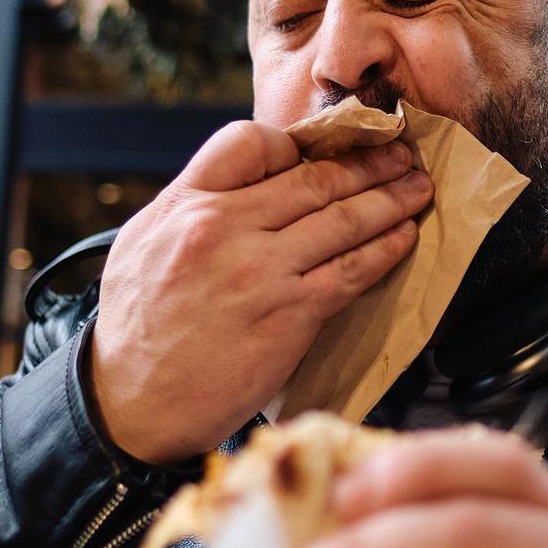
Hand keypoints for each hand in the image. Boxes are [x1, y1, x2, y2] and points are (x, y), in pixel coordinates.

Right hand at [88, 121, 431, 462]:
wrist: (130, 405)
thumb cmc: (137, 328)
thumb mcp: (142, 244)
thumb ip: (194, 207)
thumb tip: (250, 182)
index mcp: (185, 204)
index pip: (250, 142)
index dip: (292, 143)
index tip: (320, 153)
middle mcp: (224, 229)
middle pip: (313, 179)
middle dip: (367, 163)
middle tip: (400, 154)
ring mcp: (260, 272)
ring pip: (343, 220)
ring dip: (391, 199)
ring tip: (417, 188)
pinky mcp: (289, 316)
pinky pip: (351, 272)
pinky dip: (386, 250)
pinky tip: (405, 237)